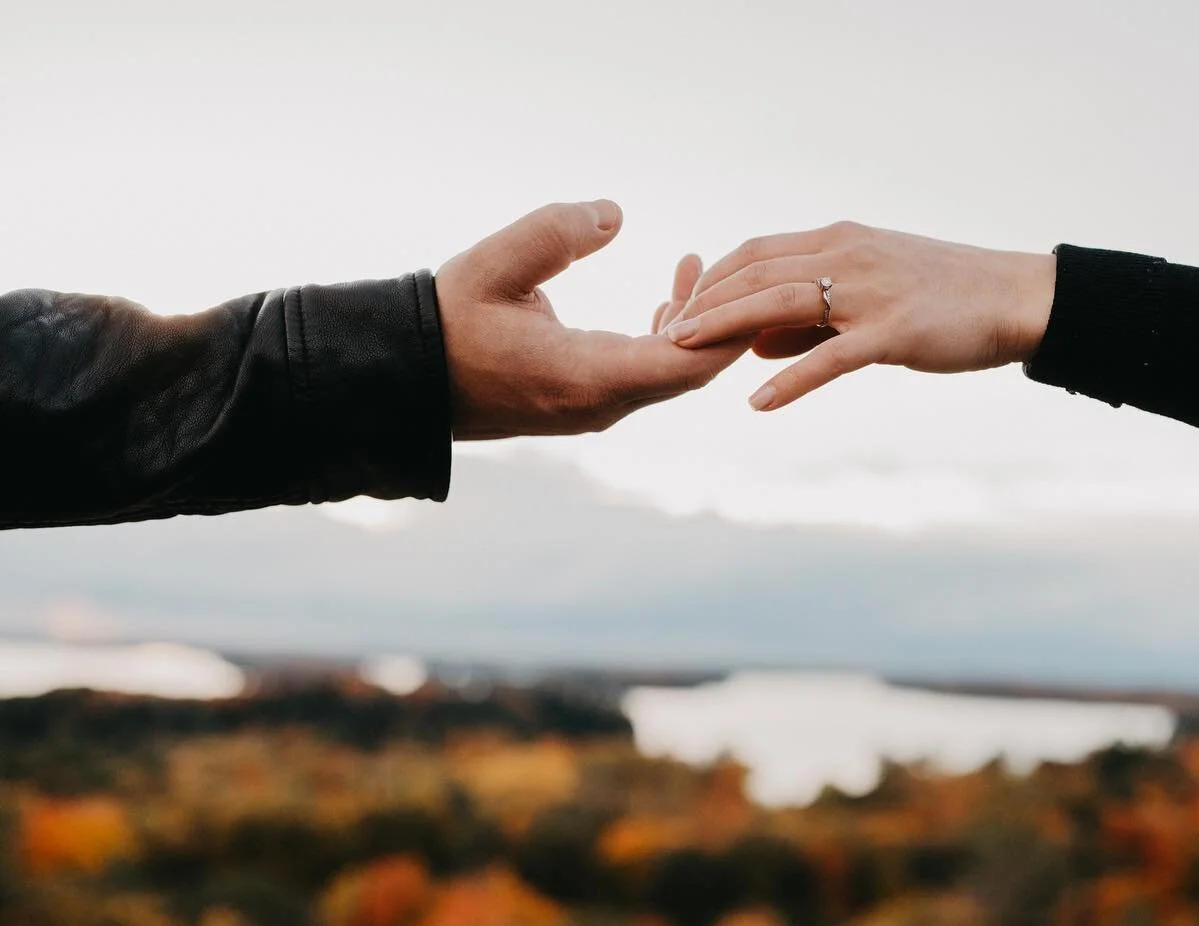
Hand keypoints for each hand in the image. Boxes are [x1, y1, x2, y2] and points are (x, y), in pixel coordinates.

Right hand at [436, 201, 749, 439]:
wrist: (407, 379)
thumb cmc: (446, 321)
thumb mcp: (495, 264)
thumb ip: (555, 232)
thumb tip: (615, 213)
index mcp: (589, 376)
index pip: (690, 363)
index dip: (732, 328)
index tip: (760, 289)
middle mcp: (603, 403)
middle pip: (692, 371)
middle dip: (723, 322)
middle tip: (742, 269)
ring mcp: (596, 407)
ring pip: (670, 371)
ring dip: (693, 323)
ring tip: (697, 265)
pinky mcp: (586, 399)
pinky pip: (645, 371)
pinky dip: (664, 334)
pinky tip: (668, 294)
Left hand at [662, 221, 1056, 410]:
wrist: (1013, 298)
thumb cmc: (941, 297)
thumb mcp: (867, 292)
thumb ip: (810, 313)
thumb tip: (752, 340)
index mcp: (840, 241)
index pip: (756, 252)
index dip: (712, 279)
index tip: (678, 306)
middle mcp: (847, 257)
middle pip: (756, 274)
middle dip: (703, 301)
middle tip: (664, 330)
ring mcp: (869, 293)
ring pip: (780, 304)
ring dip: (725, 326)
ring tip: (683, 350)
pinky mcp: (893, 332)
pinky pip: (830, 359)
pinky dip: (789, 380)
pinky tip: (758, 403)